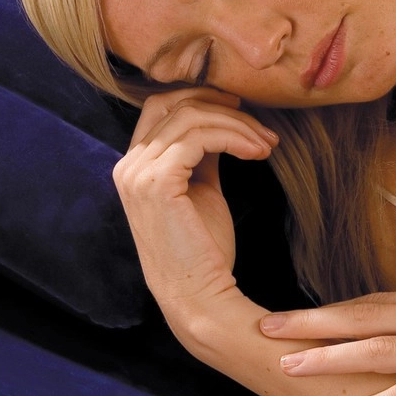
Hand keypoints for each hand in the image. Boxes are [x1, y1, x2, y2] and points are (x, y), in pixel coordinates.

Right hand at [112, 87, 277, 320]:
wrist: (200, 296)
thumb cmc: (204, 249)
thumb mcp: (202, 189)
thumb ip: (202, 154)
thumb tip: (221, 120)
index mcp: (134, 165)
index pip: (161, 106)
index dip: (202, 98)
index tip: (242, 111)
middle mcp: (127, 165)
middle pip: (172, 102)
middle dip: (221, 104)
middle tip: (261, 123)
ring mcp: (137, 173)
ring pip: (191, 117)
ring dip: (238, 124)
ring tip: (268, 144)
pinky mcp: (157, 182)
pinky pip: (200, 137)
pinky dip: (234, 136)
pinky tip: (258, 153)